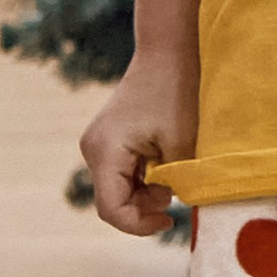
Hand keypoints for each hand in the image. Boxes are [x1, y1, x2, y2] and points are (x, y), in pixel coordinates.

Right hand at [80, 52, 196, 238]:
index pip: (112, 209)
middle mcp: (93, 149)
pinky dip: (143, 178)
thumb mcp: (182, 142)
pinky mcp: (109, 139)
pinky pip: (122, 172)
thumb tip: (175, 205)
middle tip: (177, 195)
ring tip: (174, 175)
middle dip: (144, 207)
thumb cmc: (176, 92)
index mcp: (105, 151)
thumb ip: (176, 180)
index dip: (139, 224)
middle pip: (113, 201)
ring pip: (117, 188)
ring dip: (146, 192)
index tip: (170, 220)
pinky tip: (165, 166)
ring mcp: (99, 144)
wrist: (167, 51)